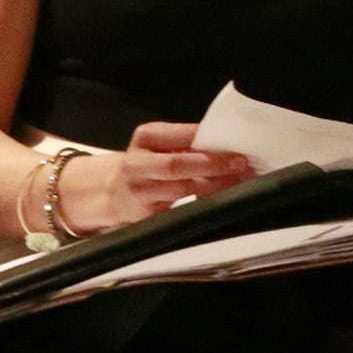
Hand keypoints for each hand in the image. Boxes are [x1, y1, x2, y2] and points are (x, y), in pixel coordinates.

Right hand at [59, 122, 256, 233]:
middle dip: (213, 166)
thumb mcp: (159, 143)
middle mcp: (138, 164)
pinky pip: (181, 209)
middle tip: (243, 165)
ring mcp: (140, 192)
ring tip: (242, 181)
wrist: (109, 192)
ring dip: (216, 186)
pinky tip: (225, 199)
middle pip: (178, 165)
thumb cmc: (146, 162)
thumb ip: (187, 143)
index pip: (182, 136)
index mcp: (147, 136)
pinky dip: (206, 204)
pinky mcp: (146, 216)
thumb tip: (230, 145)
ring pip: (182, 189)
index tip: (239, 146)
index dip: (211, 143)